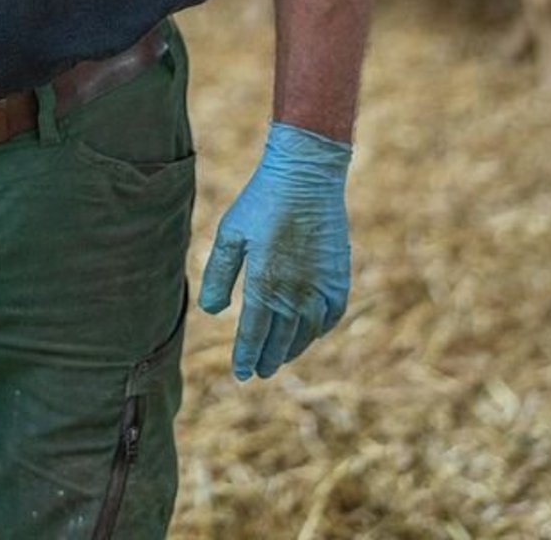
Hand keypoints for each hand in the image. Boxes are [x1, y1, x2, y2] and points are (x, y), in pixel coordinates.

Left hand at [198, 121, 350, 381]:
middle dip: (267, 359)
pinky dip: (318, 330)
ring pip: (306, 334)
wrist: (305, 176)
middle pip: (280, 341)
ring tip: (279, 358)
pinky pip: (329, 317)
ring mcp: (321, 288)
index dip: (246, 357)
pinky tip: (309, 333)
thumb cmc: (261, 202)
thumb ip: (219, 275)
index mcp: (264, 284)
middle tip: (258, 372)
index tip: (241, 374)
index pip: (253, 335)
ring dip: (292, 350)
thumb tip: (212, 313)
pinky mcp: (339, 279)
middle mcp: (295, 294)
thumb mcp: (230, 234)